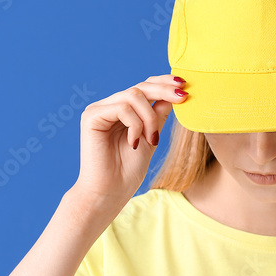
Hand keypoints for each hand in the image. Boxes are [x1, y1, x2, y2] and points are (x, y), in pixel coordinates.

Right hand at [72, 74, 187, 204]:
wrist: (109, 193)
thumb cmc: (128, 171)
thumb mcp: (150, 138)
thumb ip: (158, 116)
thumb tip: (174, 94)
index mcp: (121, 110)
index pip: (144, 88)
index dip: (163, 83)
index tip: (184, 86)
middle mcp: (108, 106)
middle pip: (140, 87)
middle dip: (164, 90)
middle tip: (182, 97)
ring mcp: (98, 110)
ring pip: (133, 96)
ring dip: (149, 118)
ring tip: (151, 140)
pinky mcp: (91, 117)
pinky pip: (122, 108)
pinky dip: (135, 125)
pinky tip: (135, 143)